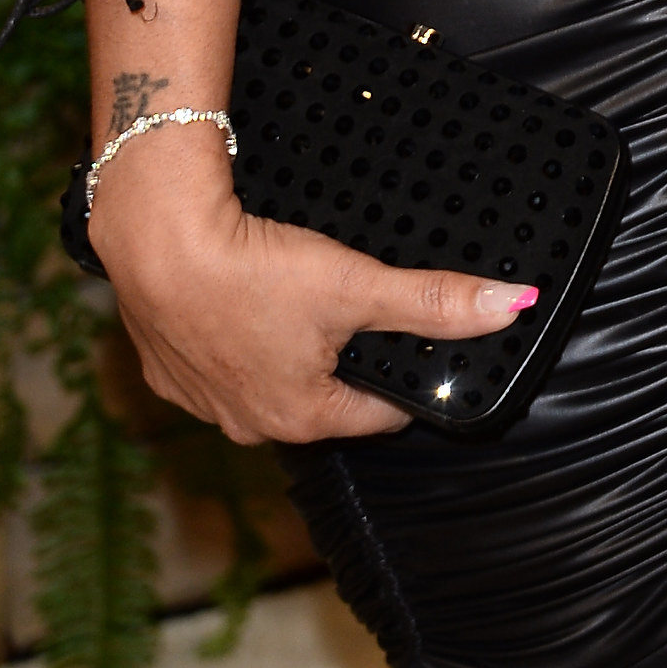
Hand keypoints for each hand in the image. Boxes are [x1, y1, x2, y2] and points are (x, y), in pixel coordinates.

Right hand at [87, 119, 535, 445]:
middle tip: (360, 307)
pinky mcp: (164, 367)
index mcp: (301, 418)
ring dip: (289, 348)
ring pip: (267, 379)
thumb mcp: (357, 285)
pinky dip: (236, 334)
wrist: (155, 242)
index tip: (421, 343)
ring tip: (301, 296)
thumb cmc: (252, 271)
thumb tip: (511, 306)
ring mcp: (200, 401)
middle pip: (323, 397)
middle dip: (347, 360)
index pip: (380, 413)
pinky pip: (217, 359)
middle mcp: (248, 425)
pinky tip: (245, 297)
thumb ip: (434, 301)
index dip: (408, 377)